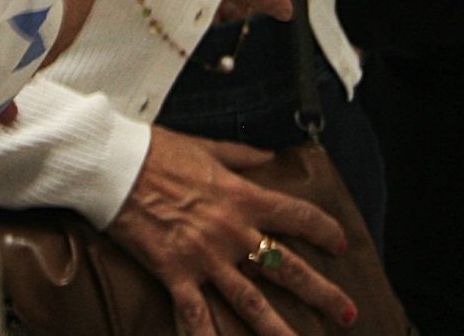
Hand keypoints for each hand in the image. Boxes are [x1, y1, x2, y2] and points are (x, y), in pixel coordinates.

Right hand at [108, 128, 357, 335]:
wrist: (116, 166)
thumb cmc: (159, 152)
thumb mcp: (208, 147)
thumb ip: (243, 156)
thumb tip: (270, 155)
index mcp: (242, 197)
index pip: (297, 216)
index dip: (324, 230)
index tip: (340, 244)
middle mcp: (231, 232)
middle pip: (286, 268)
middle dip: (321, 292)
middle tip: (347, 312)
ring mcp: (205, 257)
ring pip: (250, 301)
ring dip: (278, 328)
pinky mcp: (176, 274)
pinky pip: (196, 315)